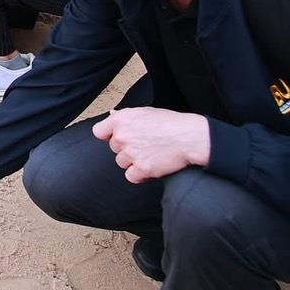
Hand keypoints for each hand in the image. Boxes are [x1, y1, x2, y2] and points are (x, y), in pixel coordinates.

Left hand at [93, 108, 209, 183]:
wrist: (190, 137)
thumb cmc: (170, 123)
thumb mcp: (144, 112)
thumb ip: (125, 116)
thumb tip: (111, 115)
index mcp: (120, 120)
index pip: (98, 132)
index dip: (108, 135)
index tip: (118, 137)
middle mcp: (122, 136)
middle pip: (114, 149)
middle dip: (126, 148)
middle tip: (144, 144)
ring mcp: (131, 153)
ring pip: (122, 162)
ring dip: (133, 161)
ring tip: (151, 154)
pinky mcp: (142, 169)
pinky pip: (131, 177)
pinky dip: (140, 175)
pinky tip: (151, 166)